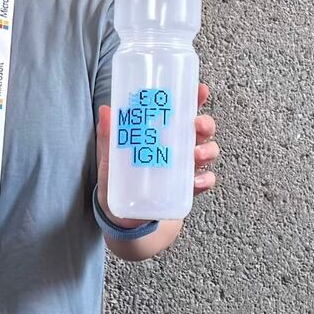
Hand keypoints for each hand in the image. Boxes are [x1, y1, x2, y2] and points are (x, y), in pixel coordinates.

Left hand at [97, 81, 216, 225]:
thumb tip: (106, 110)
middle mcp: (176, 149)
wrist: (126, 223)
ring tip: (196, 155)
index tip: (200, 90)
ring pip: (207, 152)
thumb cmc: (118, 188)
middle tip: (197, 125)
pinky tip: (197, 181)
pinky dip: (205, 179)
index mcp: (161, 136)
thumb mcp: (109, 163)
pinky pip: (204, 180)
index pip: (180, 112)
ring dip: (207, 150)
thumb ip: (108, 139)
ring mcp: (184, 169)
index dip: (193, 99)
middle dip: (205, 124)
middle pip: (200, 129)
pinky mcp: (187, 190)